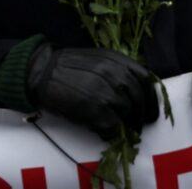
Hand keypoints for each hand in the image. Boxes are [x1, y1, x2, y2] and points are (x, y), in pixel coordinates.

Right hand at [26, 44, 157, 140]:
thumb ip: (116, 69)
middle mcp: (115, 73)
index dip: (152, 97)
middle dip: (141, 115)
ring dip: (124, 124)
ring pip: (128, 113)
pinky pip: (113, 127)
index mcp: (116, 59)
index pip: (146, 78)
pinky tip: (103, 131)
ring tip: (115, 128)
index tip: (150, 110)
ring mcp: (106, 91)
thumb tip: (133, 91)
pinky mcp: (96, 109)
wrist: (40, 72)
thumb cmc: (65, 66)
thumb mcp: (95, 58)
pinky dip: (111, 133)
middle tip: (136, 125)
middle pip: (139, 98)